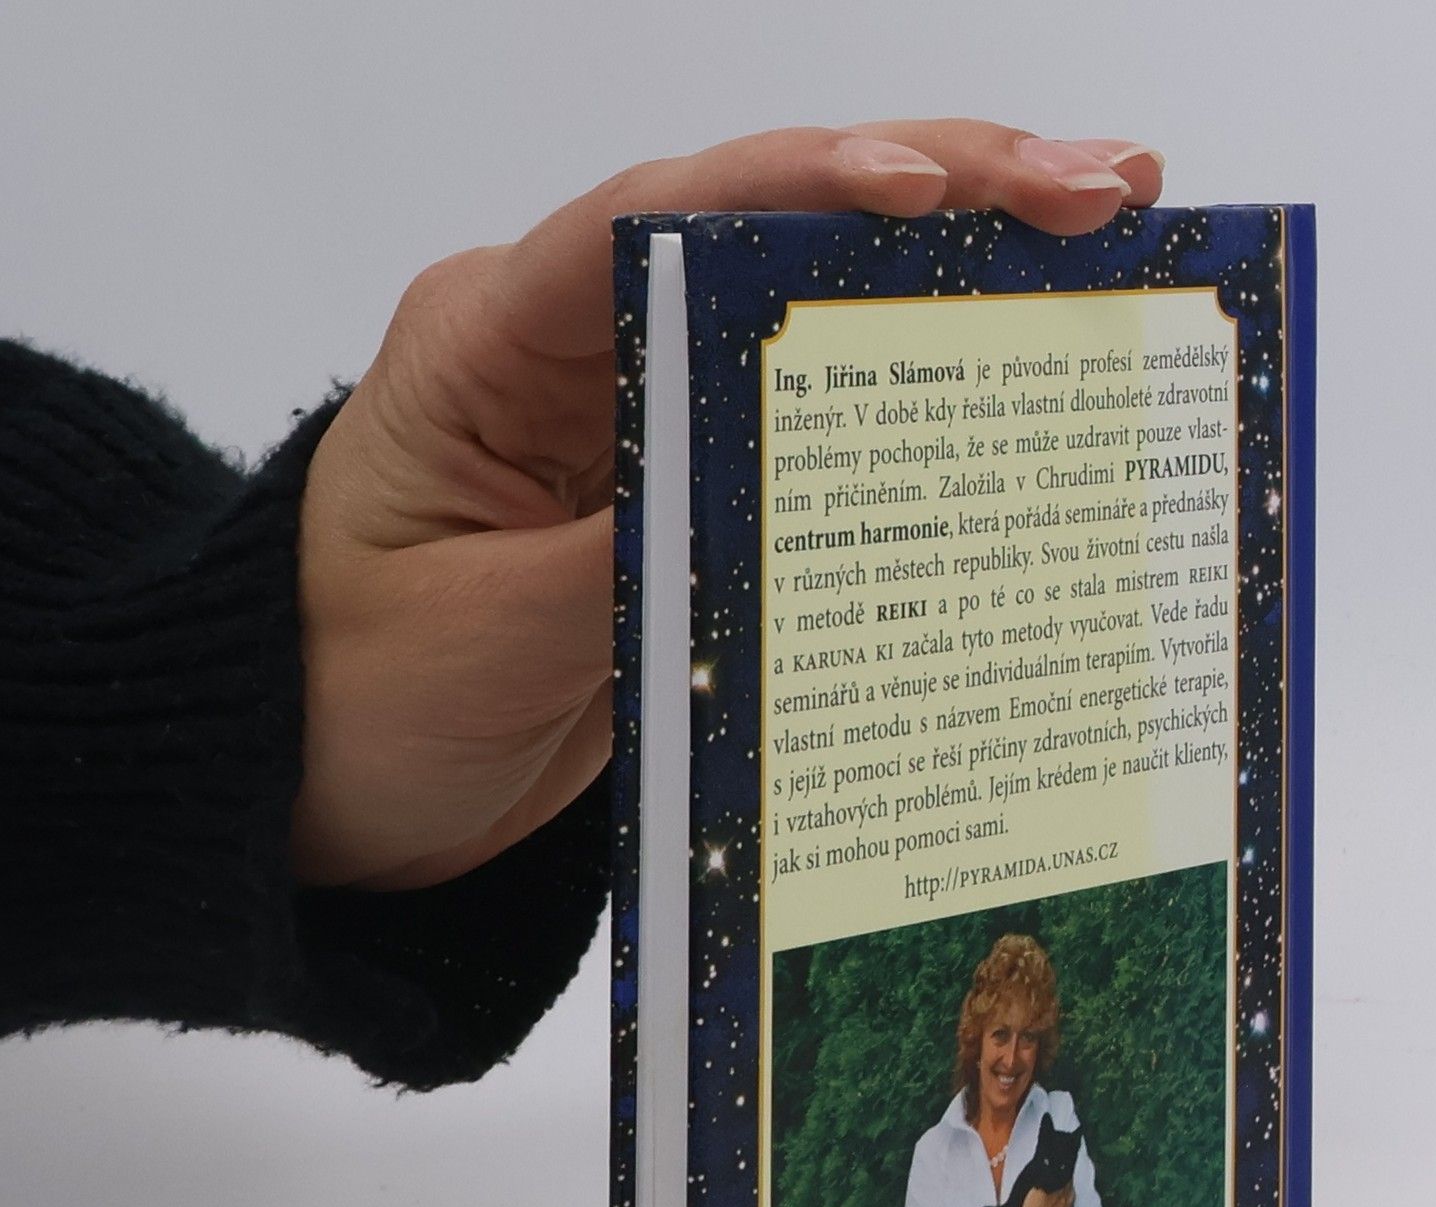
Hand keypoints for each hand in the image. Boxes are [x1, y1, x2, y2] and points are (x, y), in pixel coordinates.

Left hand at [292, 122, 1164, 887]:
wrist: (326, 790)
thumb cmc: (349, 701)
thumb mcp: (480, 636)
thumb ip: (620, 554)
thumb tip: (763, 489)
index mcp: (496, 344)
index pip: (659, 220)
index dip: (802, 184)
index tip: (928, 188)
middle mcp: (580, 355)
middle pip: (767, 233)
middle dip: (939, 194)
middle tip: (1100, 183)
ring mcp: (642, 423)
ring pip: (814, 320)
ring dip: (956, 281)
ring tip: (1104, 242)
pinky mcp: (688, 502)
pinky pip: (817, 437)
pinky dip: (920, 407)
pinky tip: (1022, 386)